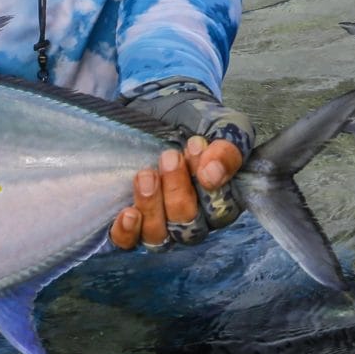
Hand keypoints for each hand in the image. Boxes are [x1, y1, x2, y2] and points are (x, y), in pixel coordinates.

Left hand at [108, 134, 244, 249]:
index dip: (209, 184)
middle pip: (189, 226)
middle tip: (169, 158)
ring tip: (146, 175)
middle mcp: (193, 221)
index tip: (194, 146)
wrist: (165, 111)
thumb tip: (212, 175)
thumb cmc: (198, 123)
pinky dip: (127, 232)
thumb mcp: (222, 127)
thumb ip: (226, 151)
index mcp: (220, 202)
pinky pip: (129, 242)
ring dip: (152, 206)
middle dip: (178, 192)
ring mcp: (162, 225)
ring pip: (159, 236)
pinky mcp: (133, 224)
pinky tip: (128, 213)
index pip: (220, 209)